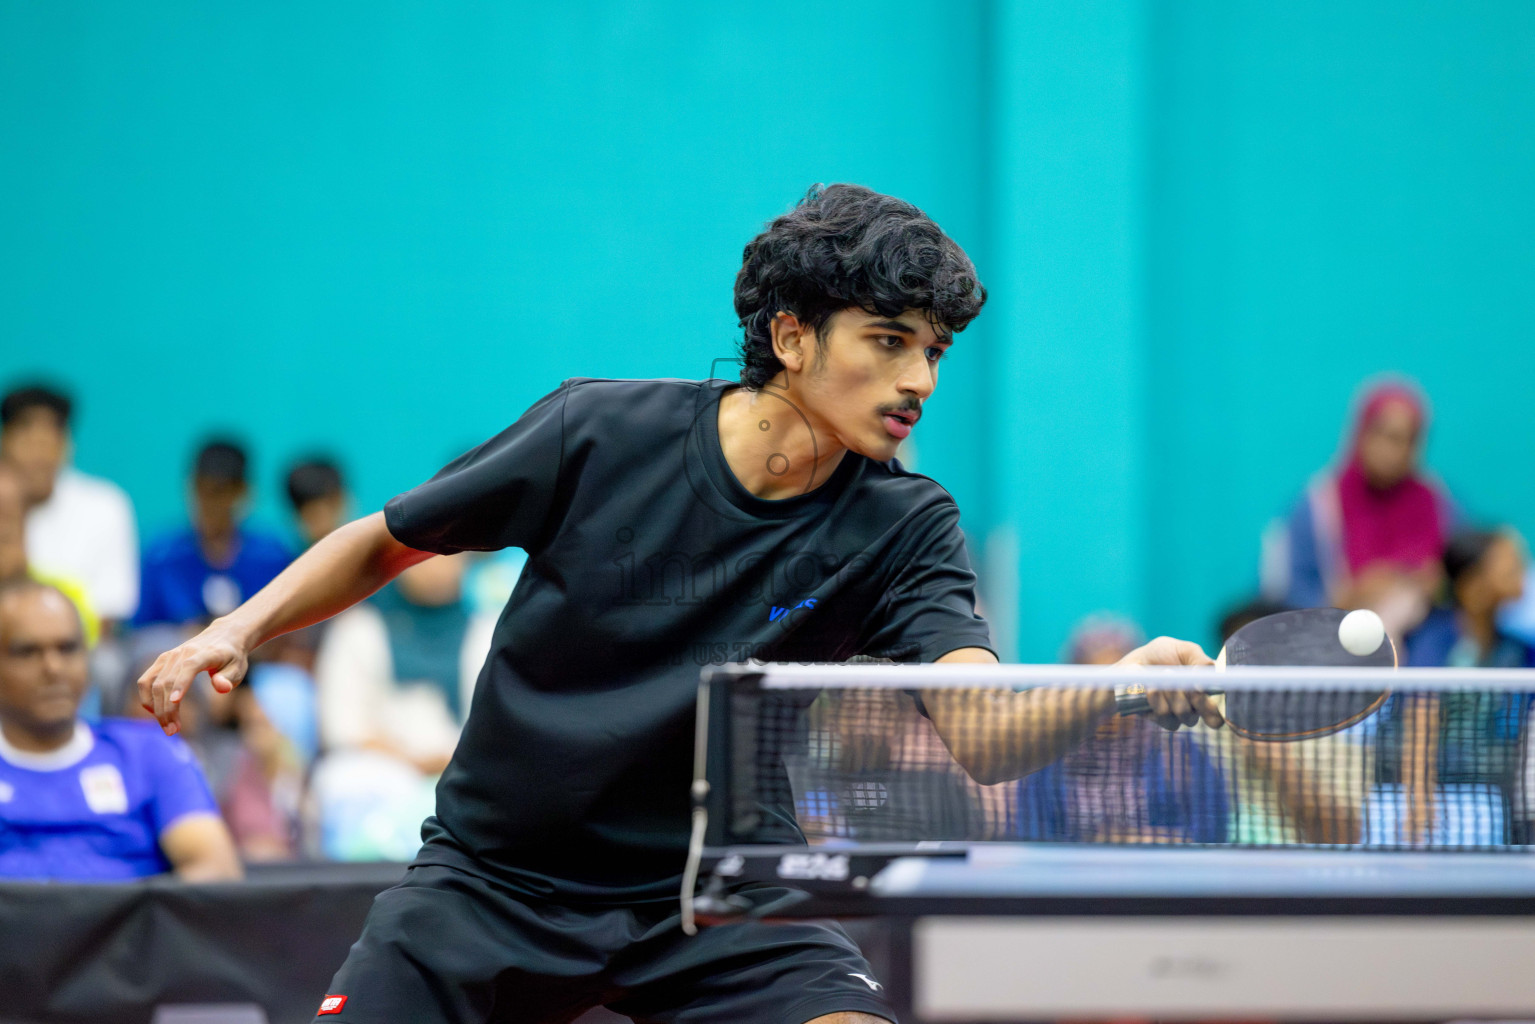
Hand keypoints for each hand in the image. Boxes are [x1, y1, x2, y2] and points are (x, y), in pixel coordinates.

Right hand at [137, 619, 252, 734]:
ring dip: (156, 707)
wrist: (224, 635)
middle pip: (168, 681)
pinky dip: (147, 697)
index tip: (176, 702)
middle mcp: (183, 653)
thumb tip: (221, 688)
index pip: (190, 667)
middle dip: (167, 709)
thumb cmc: (232, 657)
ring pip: (153, 683)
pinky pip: (146, 680)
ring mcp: (169, 656)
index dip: (181, 683)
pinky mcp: (161, 661)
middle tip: (173, 731)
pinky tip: (155, 712)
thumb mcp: (238, 668)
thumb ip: (229, 679)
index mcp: (205, 653)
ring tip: (167, 727)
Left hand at [1115, 636, 1224, 730]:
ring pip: (1186, 713)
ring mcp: (1179, 715)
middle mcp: (1197, 707)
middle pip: (1209, 716)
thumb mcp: (1186, 650)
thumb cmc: (1162, 654)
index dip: (1219, 707)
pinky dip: (1158, 699)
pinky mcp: (1161, 719)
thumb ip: (1202, 661)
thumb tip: (1206, 680)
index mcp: (1207, 691)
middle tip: (1189, 685)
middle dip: (1198, 698)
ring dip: (1174, 693)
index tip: (1207, 692)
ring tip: (1164, 675)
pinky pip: (1166, 716)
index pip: (1223, 710)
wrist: (1135, 662)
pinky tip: (1151, 687)